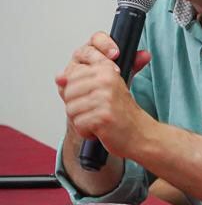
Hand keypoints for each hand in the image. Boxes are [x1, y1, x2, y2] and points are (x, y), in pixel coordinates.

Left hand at [56, 31, 151, 153]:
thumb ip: (80, 80)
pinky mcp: (103, 116)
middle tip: (96, 112)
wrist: (140, 134)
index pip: (72, 78)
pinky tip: (101, 130)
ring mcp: (105, 99)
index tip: (94, 99)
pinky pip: (78, 125)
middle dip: (77, 108)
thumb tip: (58, 78)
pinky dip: (86, 132)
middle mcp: (106, 81)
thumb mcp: (104, 89)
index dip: (77, 93)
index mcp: (107, 71)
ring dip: (82, 121)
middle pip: (69, 93)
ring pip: (71, 110)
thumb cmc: (122, 113)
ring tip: (99, 121)